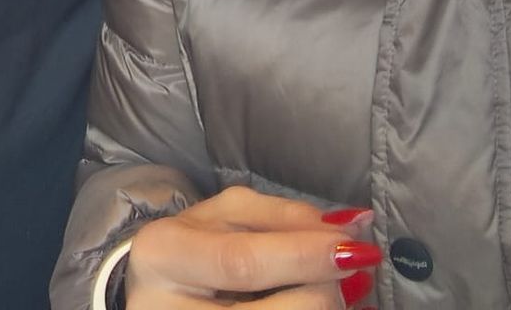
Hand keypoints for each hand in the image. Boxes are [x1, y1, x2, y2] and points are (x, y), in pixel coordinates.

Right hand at [123, 187, 379, 307]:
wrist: (155, 294)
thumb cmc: (194, 248)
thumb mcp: (226, 216)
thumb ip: (285, 216)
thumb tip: (353, 226)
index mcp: (165, 255)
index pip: (242, 261)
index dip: (303, 256)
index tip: (355, 248)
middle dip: (324, 295)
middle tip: (356, 277)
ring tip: (344, 293)